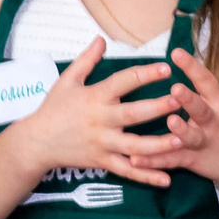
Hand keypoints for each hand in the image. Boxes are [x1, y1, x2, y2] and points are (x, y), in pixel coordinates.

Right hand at [11, 38, 176, 186]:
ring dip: (159, 144)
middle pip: (133, 114)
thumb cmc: (53, 109)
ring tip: (182, 139)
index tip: (167, 68)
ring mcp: (102, 143)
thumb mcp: (67, 80)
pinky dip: (146, 177)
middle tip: (179, 101)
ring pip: (135, 146)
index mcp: (95, 97)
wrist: (36, 143)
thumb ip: (87, 60)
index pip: (123, 82)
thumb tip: (101, 38)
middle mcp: (101, 121)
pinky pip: (127, 171)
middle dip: (157, 108)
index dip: (145, 74)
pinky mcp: (102, 162)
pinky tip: (166, 180)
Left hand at [137, 44, 218, 188]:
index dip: (193, 68)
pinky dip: (154, 162)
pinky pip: (172, 161)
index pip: (207, 82)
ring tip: (169, 122)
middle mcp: (214, 122)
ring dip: (180, 131)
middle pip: (201, 110)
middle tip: (175, 88)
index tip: (176, 52)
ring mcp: (203, 143)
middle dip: (190, 100)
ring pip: (190, 137)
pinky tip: (135, 159)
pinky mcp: (192, 160)